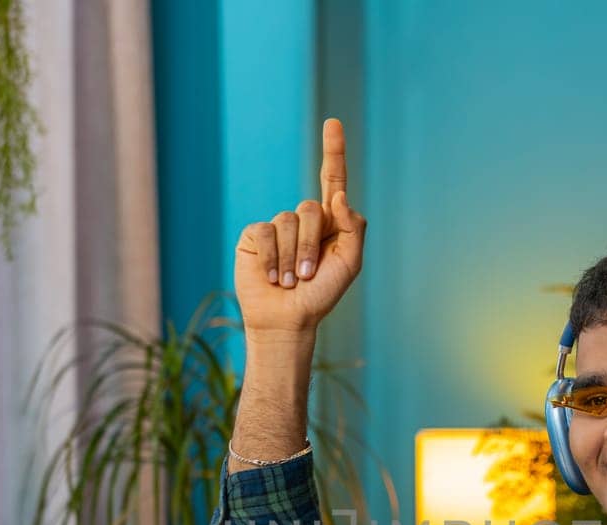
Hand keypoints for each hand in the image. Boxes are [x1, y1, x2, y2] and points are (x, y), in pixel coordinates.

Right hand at [234, 118, 366, 336]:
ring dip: (292, 258)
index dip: (333, 151)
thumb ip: (352, 228)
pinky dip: (271, 259)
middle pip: (311, 208)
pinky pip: (265, 233)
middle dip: (311, 245)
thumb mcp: (349, 264)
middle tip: (308, 275)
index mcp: (329, 223)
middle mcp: (303, 220)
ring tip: (291, 281)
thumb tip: (338, 196)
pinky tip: (272, 278)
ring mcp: (277, 227)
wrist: (287, 320)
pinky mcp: (254, 237)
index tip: (333, 123)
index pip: (332, 180)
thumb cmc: (321, 295)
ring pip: (287, 222)